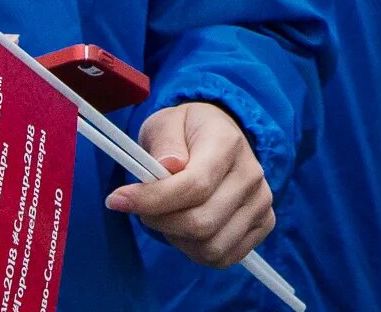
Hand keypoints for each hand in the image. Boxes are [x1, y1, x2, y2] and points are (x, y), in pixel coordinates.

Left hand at [106, 101, 274, 265]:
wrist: (217, 137)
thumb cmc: (186, 133)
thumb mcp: (166, 123)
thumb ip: (164, 141)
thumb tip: (168, 166)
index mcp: (228, 143)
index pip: (194, 185)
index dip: (152, 199)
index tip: (116, 199)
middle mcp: (251, 174)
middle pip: (201, 223)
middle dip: (160, 222)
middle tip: (143, 209)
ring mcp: (261, 201)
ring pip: (212, 247)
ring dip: (179, 239)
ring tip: (170, 217)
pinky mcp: (264, 222)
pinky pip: (225, 257)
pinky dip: (197, 252)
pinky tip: (188, 230)